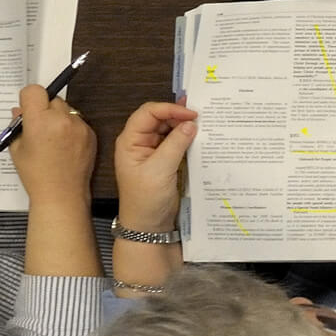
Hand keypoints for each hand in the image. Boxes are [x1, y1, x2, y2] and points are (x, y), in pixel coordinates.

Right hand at [8, 85, 95, 207]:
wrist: (62, 194)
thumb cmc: (35, 174)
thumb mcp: (17, 148)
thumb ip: (18, 125)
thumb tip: (19, 111)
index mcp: (40, 121)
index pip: (34, 91)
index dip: (28, 99)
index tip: (27, 110)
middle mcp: (62, 119)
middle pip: (52, 99)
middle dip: (44, 108)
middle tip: (39, 126)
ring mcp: (79, 126)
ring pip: (66, 109)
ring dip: (58, 117)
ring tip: (52, 138)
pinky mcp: (91, 134)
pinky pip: (78, 121)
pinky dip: (71, 127)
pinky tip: (65, 145)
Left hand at [114, 99, 197, 231]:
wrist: (149, 226)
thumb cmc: (147, 198)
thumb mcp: (160, 170)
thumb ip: (176, 144)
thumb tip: (192, 123)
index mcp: (131, 140)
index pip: (148, 113)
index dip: (170, 109)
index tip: (192, 114)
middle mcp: (141, 142)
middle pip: (159, 118)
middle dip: (179, 115)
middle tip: (202, 116)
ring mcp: (154, 151)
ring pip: (169, 129)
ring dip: (185, 126)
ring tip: (205, 123)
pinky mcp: (166, 160)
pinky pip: (177, 142)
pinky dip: (188, 138)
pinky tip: (201, 136)